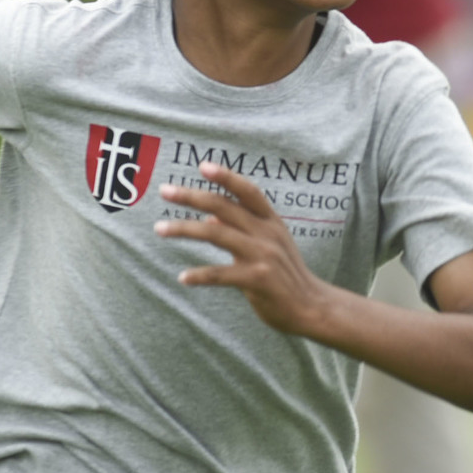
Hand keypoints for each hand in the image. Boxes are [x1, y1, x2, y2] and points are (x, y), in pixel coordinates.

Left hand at [156, 162, 331, 334]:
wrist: (312, 307)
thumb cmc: (286, 275)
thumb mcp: (269, 244)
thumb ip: (242, 228)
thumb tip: (209, 215)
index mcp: (270, 222)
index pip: (247, 191)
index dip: (226, 177)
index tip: (202, 166)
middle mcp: (266, 233)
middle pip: (223, 207)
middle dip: (191, 196)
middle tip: (164, 191)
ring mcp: (262, 255)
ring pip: (215, 233)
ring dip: (184, 229)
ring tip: (160, 229)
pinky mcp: (258, 280)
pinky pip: (221, 274)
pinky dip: (200, 274)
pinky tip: (183, 277)